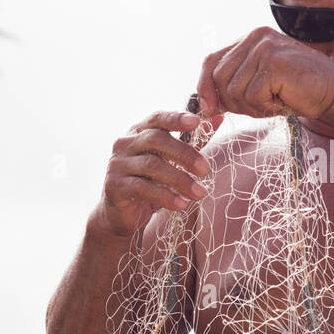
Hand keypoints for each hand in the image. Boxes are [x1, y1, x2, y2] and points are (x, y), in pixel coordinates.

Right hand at [91, 109, 222, 238]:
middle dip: (184, 153)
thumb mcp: (171, 160)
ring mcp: (118, 164)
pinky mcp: (115, 186)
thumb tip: (218, 118)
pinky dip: (165, 196)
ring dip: (180, 179)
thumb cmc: (151, 182)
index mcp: (139, 132)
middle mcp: (125, 144)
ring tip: (200, 193)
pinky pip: (143, 188)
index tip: (196, 122)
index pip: (157, 118)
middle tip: (205, 170)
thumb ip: (193, 139)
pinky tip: (182, 204)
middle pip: (156, 139)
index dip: (176, 118)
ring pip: (152, 165)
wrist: (123, 215)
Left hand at [196, 26, 333, 122]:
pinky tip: (282, 101)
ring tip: (275, 101)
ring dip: (252, 107)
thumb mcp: (261, 83)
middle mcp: (256, 37)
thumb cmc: (299, 90)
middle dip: (233, 102)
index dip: (204, 87)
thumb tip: (205, 104)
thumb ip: (235, 85)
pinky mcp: (274, 64)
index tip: (209, 109)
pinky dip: (265, 108)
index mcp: (251, 38)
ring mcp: (265, 48)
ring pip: (234, 90)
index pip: (211, 60)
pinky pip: (252, 97)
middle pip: (219, 78)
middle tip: (260, 106)